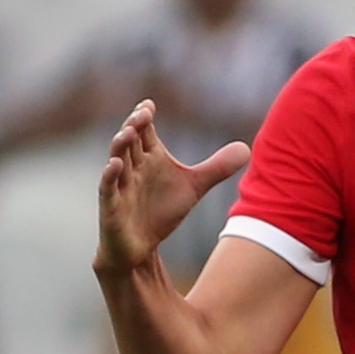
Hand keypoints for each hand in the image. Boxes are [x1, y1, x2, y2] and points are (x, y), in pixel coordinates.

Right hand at [96, 99, 247, 277]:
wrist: (142, 248)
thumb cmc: (161, 211)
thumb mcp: (194, 187)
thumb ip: (217, 168)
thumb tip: (246, 149)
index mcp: (149, 157)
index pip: (144, 131)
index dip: (144, 117)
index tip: (149, 105)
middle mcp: (132, 166)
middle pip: (129, 140)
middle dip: (134, 126)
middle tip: (142, 113)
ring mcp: (119, 185)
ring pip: (116, 159)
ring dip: (120, 145)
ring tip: (129, 132)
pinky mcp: (111, 206)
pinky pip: (107, 188)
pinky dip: (109, 176)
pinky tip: (115, 165)